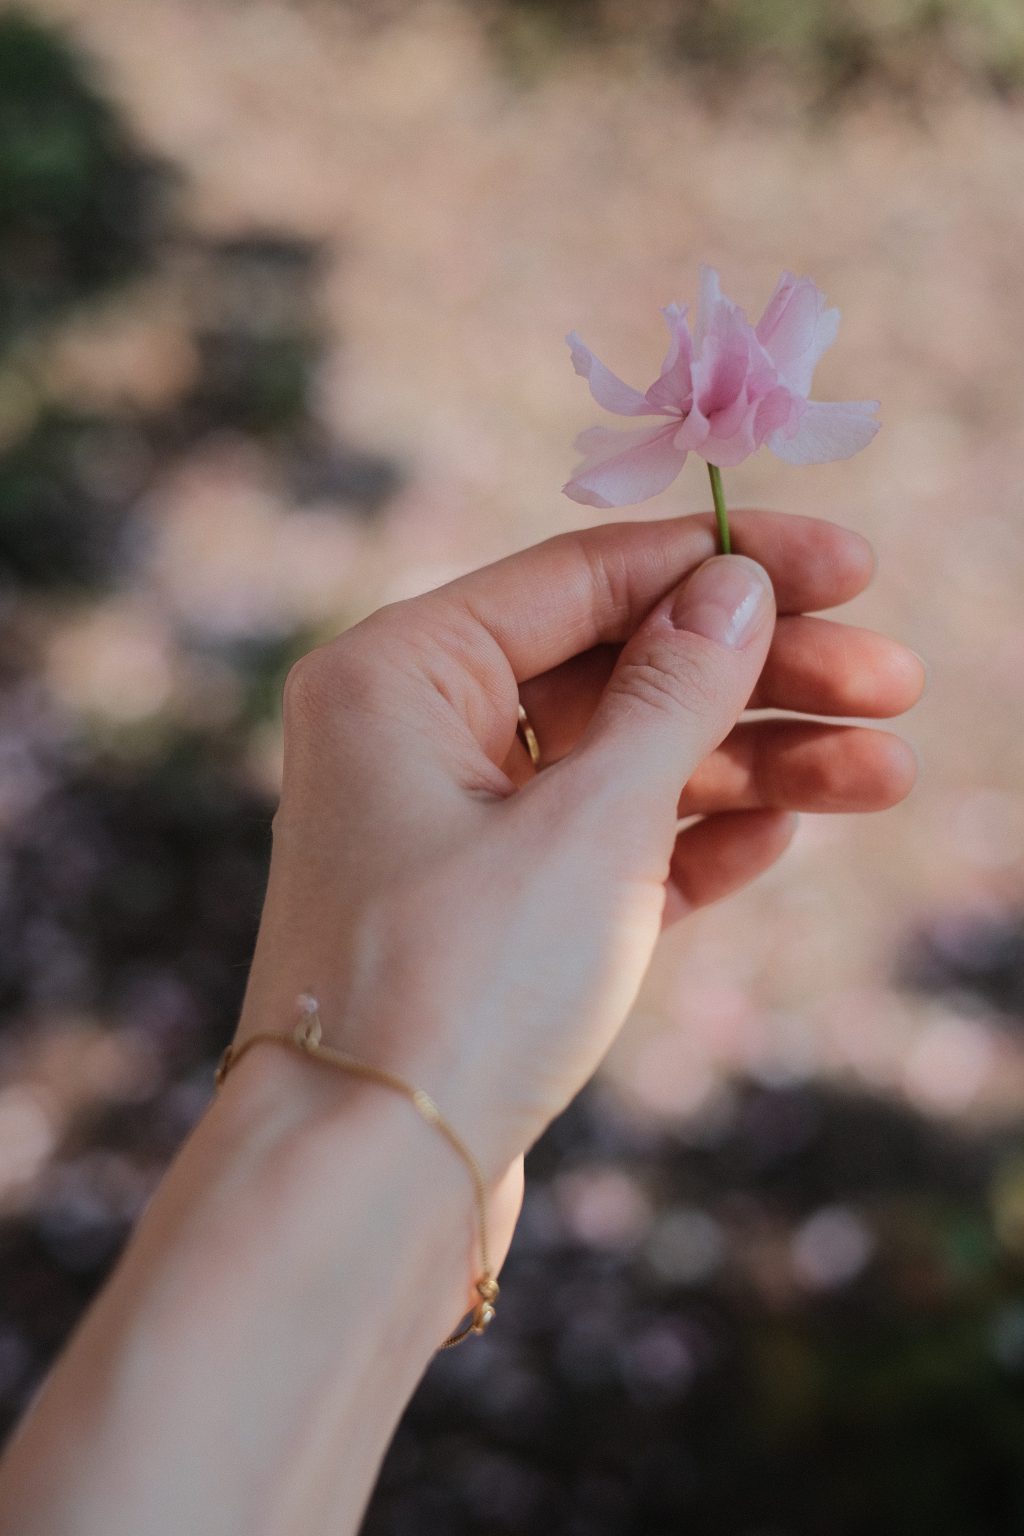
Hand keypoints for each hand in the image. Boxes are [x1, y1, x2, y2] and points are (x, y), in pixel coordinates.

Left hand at [235, 511, 920, 1222]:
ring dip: (752, 766)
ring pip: (626, 764)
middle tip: (897, 685)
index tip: (853, 568)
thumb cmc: (458, 986)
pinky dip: (690, 840)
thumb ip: (672, 692)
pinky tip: (778, 835)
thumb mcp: (588, 820)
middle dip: (760, 679)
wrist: (366, 1189)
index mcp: (400, 671)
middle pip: (620, 670)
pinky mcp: (493, 912)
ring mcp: (454, 826)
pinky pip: (607, 846)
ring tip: (885, 774)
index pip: (586, 577)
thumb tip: (737, 586)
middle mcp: (416, 733)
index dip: (728, 564)